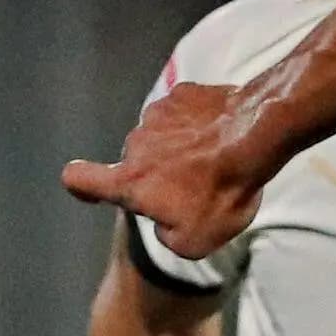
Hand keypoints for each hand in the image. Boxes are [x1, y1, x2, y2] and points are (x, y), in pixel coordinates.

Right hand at [63, 83, 266, 264]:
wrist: (256, 137)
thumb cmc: (222, 193)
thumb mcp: (195, 241)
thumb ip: (167, 236)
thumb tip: (163, 223)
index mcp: (130, 180)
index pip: (79, 179)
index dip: (81, 185)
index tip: (90, 188)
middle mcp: (134, 143)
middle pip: (137, 162)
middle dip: (158, 175)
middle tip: (197, 187)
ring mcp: (157, 114)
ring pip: (161, 138)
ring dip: (180, 149)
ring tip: (215, 161)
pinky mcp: (182, 95)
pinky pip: (183, 114)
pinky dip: (196, 125)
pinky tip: (221, 136)